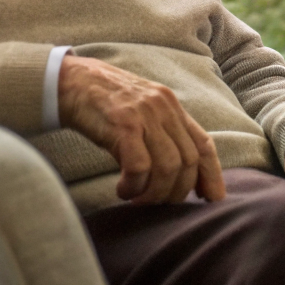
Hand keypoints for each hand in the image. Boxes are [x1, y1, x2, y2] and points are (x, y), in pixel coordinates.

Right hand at [58, 55, 225, 204]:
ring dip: (154, 193)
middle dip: (176, 191)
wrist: (72, 81)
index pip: (203, 143)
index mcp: (171, 107)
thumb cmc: (105, 104)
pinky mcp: (123, 124)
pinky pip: (140, 167)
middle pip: (187, 161)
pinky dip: (134, 186)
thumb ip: (161, 135)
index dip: (212, 174)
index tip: (212, 198)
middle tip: (157, 203)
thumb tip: (179, 175)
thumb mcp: (142, 112)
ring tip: (137, 199)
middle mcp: (163, 108)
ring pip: (168, 167)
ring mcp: (145, 115)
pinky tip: (123, 189)